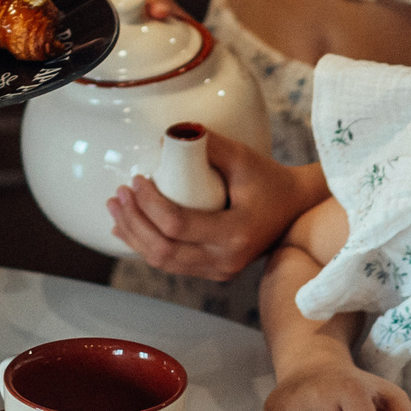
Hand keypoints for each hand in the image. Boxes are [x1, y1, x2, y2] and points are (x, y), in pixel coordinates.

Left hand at [106, 134, 313, 281]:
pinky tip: (127, 229)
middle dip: (133, 222)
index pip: (178, 225)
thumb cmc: (268, 179)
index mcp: (236, 233)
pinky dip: (146, 247)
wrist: (294, 208)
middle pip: (164, 251)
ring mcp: (220, 271)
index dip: (149, 204)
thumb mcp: (242, 157)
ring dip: (134, 236)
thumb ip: (208, 145)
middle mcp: (227, 260)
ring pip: (164, 263)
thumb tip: (166, 138)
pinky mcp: (212, 271)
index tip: (137, 179)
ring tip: (116, 208)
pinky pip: (172, 264)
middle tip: (118, 195)